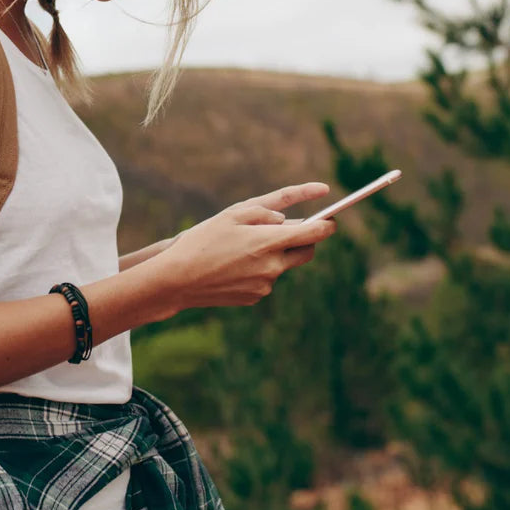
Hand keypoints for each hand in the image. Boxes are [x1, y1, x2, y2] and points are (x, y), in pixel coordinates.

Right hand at [156, 182, 336, 308]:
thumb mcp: (231, 215)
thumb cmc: (202, 241)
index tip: (331, 220)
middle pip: (307, 252)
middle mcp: (273, 266)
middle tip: (292, 229)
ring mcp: (265, 285)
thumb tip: (285, 219)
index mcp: (268, 242)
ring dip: (276, 254)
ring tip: (245, 248)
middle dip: (305, 240)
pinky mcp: (255, 297)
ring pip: (283, 265)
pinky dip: (259, 269)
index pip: (314, 233)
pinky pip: (267, 279)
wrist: (178, 279)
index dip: (327, 225)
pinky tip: (234, 265)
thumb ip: (264, 212)